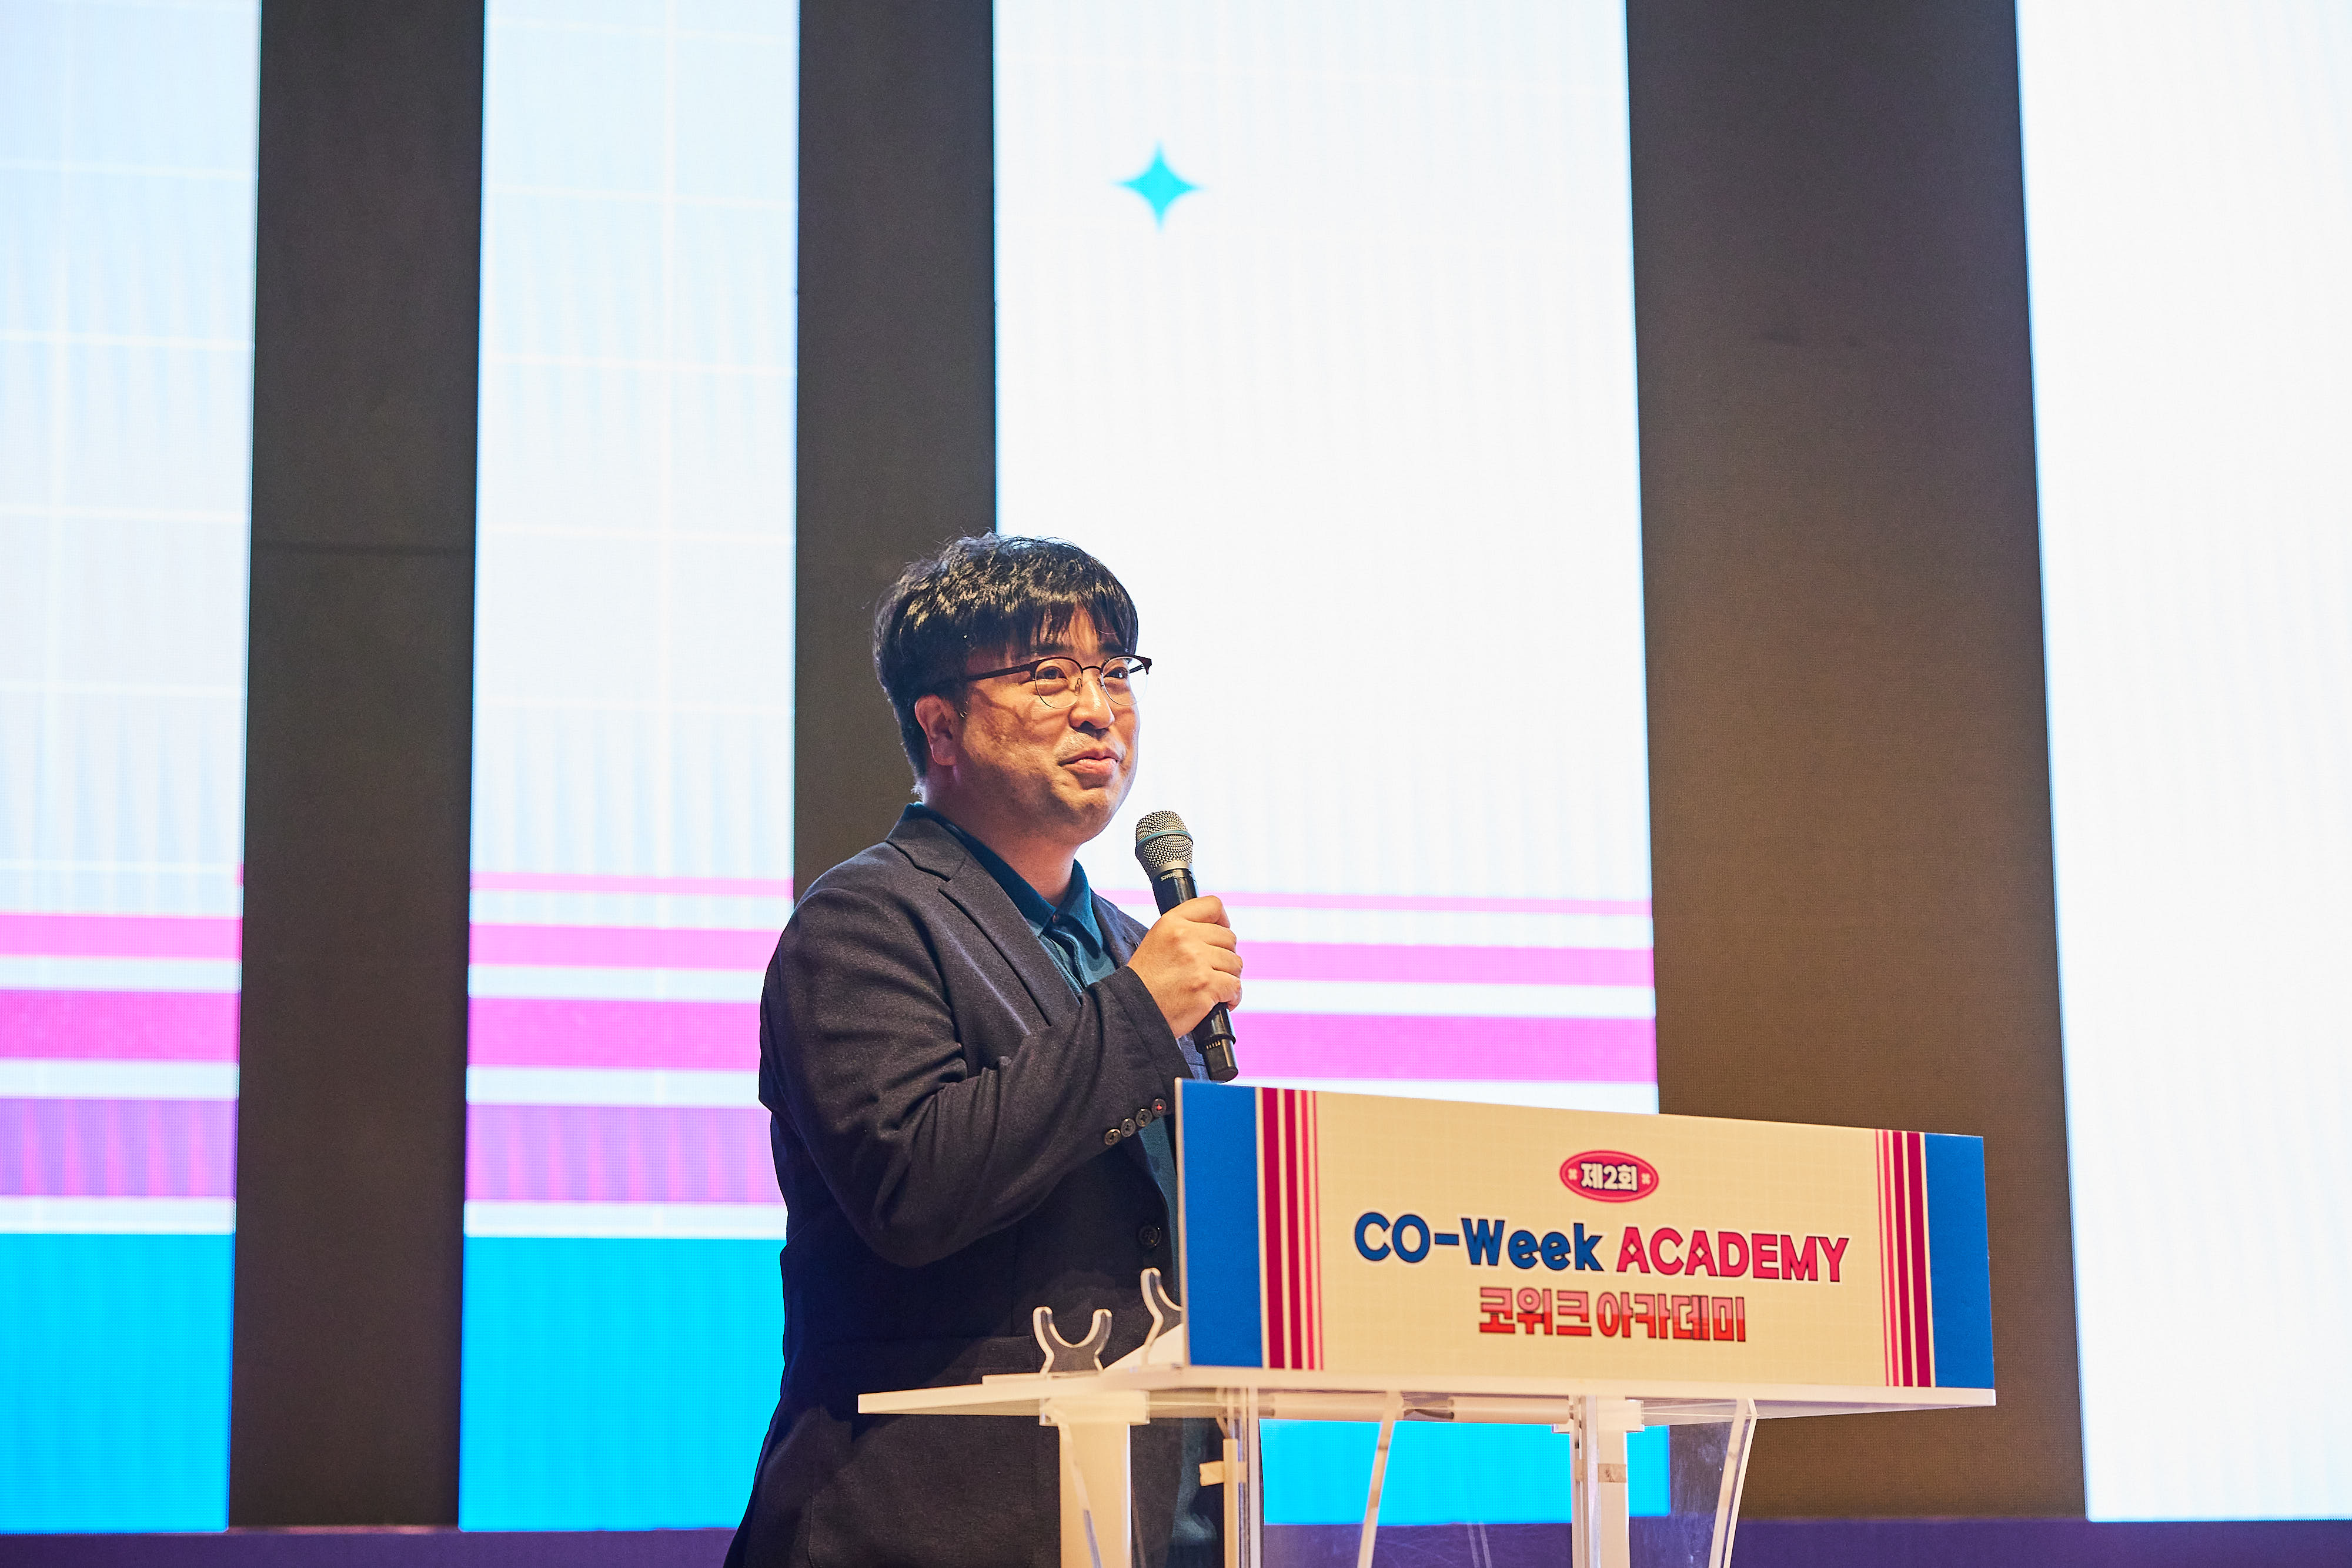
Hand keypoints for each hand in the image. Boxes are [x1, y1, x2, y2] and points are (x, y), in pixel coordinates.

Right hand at [1127, 895, 1242, 1037]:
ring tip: (1212, 988)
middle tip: (1211, 971)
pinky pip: (1235, 986)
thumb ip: (1185, 931)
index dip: (1222, 922)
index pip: (1213, 906)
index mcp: (1172, 922)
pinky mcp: (1206, 984)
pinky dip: (1232, 997)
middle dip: (1225, 957)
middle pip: (1229, 938)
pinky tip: (1220, 1002)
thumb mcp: (1158, 941)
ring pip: (1235, 963)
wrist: (1133, 1012)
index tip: (1219, 937)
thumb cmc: (1147, 981)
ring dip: (1228, 978)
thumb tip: (1220, 930)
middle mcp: (1185, 937)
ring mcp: (1196, 961)